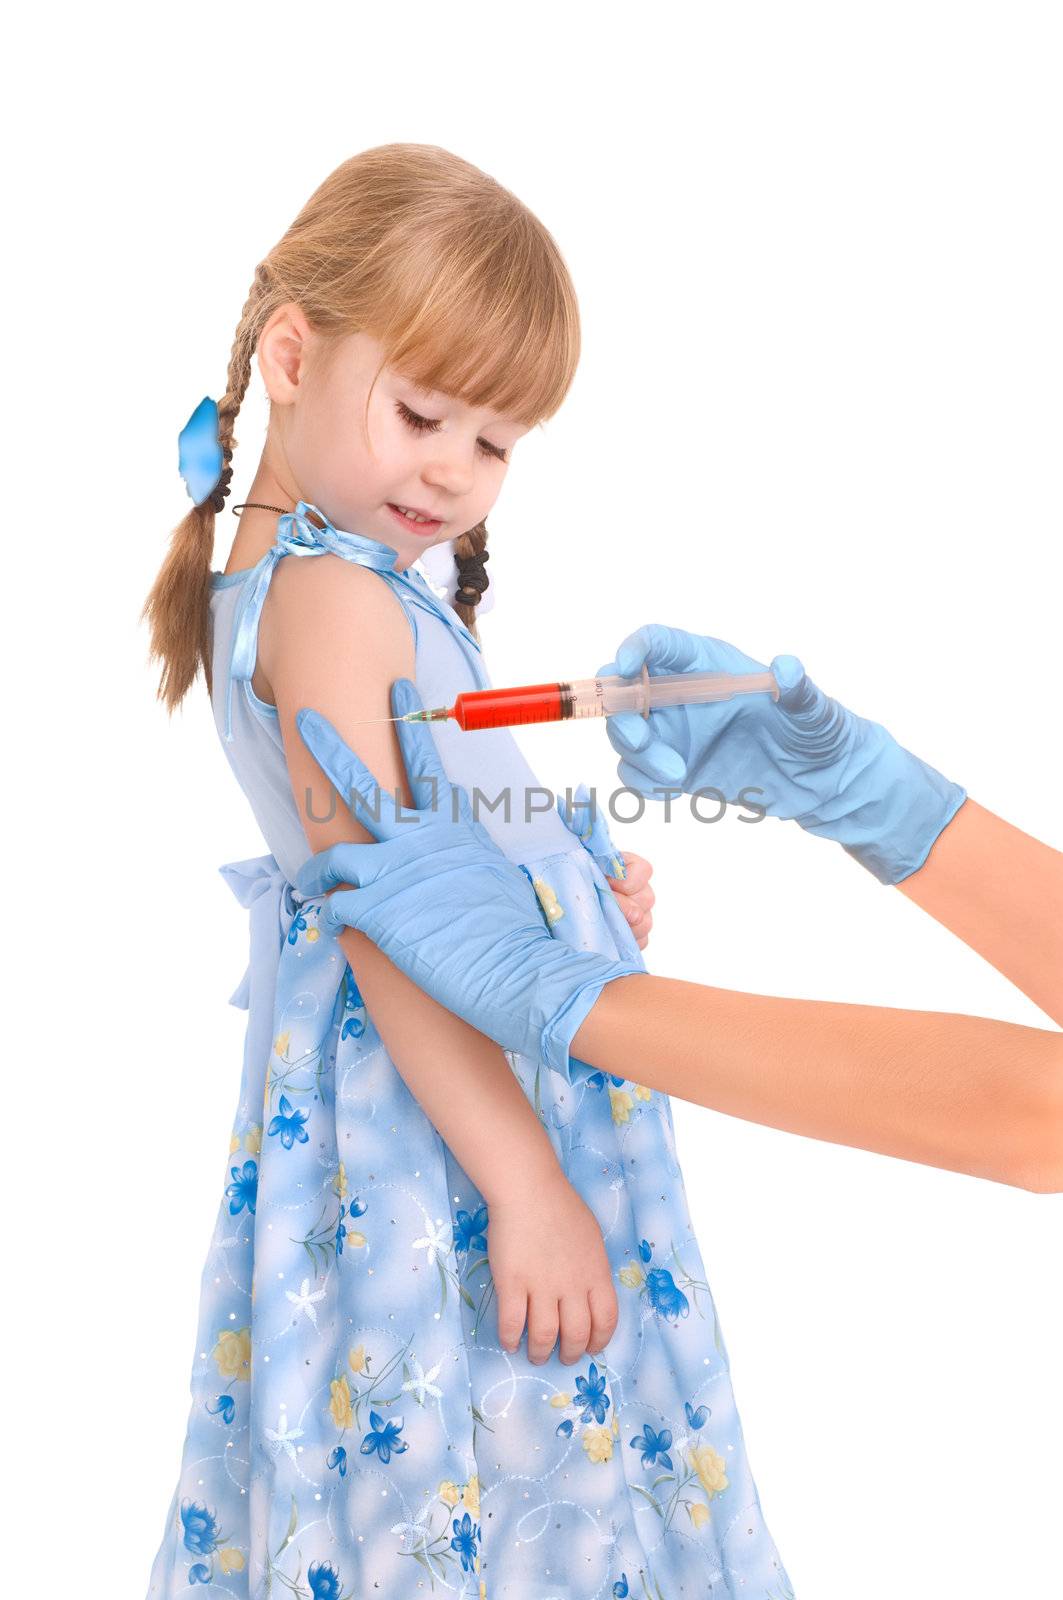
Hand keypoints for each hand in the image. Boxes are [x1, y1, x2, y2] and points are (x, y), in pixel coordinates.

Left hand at [293, 680, 645, 1078]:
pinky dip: (332, 916)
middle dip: (329, 748)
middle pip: (361, 786)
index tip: (396, 689)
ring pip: (332, 852)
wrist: (522, 971)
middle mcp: (420, 839)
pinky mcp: (374, 909)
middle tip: (306, 719)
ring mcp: (394, 871)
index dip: (408, 724)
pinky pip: (335, 905)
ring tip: (310, 882)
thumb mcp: (495, 877)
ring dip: (316, 869)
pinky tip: (340, 928)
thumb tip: (456, 865)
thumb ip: (466, 859)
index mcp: (454, 826)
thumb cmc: (517, 933)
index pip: (424, 763)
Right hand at [489, 1167, 618, 1364]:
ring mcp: (541, 1286)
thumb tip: (590, 1292)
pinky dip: (511, 1339)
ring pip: (545, 1336)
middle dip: (570, 1353)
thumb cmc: (561, 1207)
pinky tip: (510, 1342)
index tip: (592, 1349)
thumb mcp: (592, 1238)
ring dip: (540, 1352)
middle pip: (577, 1335)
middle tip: (563, 1357)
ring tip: (536, 1355)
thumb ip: (593, 1268)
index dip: (600, 1341)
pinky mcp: (512, 1283)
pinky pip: (512, 1323)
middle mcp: (572, 1286)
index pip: (606, 1321)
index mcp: (596, 1274)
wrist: (529, 1189)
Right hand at [598, 623, 965, 884]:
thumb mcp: (813, 710)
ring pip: (625, 735)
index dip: (634, 650)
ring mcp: (675, 734)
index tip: (625, 668)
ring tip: (678, 775)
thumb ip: (798, 689)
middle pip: (626, 691)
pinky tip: (675, 790)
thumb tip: (787, 667)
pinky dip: (644, 782)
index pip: (658, 644)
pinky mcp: (675, 770)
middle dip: (620, 713)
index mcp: (707, 665)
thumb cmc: (820, 732)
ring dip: (637, 755)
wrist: (824, 782)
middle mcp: (682, 695)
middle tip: (641, 740)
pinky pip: (637, 773)